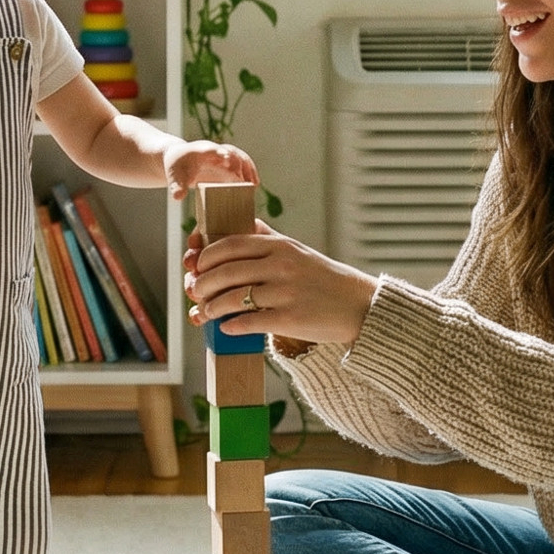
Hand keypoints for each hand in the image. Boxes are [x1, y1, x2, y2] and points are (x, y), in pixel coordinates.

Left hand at [163, 139, 258, 200]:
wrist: (180, 159)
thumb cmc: (177, 168)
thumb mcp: (174, 177)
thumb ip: (176, 186)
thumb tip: (177, 197)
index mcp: (201, 151)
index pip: (213, 150)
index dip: (221, 154)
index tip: (228, 161)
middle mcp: (215, 150)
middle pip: (230, 151)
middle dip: (237, 164)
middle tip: (243, 181)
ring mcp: (224, 155)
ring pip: (240, 156)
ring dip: (248, 168)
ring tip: (253, 184)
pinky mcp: (229, 163)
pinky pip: (243, 164)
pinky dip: (250, 172)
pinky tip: (254, 185)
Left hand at [184, 221, 376, 345]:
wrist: (359, 305)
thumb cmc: (323, 278)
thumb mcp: (297, 250)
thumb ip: (268, 237)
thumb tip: (241, 225)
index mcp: (280, 246)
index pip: (230, 245)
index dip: (206, 256)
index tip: (196, 266)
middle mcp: (281, 265)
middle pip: (226, 272)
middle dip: (202, 284)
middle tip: (195, 292)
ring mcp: (285, 292)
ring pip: (233, 298)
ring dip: (212, 307)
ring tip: (206, 312)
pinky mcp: (290, 319)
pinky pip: (249, 322)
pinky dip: (232, 326)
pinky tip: (226, 328)